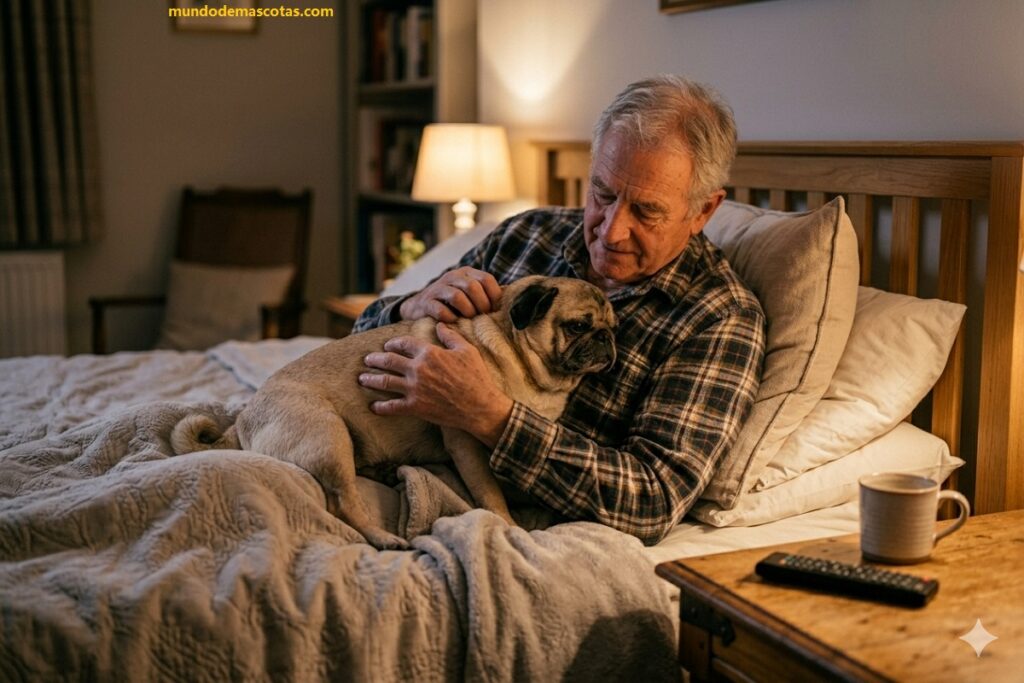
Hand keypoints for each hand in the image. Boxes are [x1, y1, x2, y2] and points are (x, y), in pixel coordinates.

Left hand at [358, 323, 513, 447]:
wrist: (479, 406)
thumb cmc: (476, 377)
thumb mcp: (467, 351)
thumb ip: (451, 336)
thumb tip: (440, 324)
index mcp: (429, 353)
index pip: (403, 343)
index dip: (393, 343)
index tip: (388, 345)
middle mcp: (418, 369)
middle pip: (388, 361)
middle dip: (374, 359)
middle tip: (367, 360)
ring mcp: (414, 389)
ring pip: (385, 382)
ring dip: (370, 379)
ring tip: (361, 379)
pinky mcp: (415, 407)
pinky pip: (392, 407)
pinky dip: (380, 407)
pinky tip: (373, 407)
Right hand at [399, 267, 501, 322]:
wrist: (418, 306)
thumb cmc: (451, 304)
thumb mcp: (468, 293)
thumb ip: (485, 294)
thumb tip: (510, 302)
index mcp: (466, 273)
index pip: (487, 279)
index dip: (494, 296)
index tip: (494, 310)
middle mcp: (452, 277)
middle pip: (473, 287)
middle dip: (481, 305)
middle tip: (482, 316)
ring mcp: (437, 288)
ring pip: (458, 297)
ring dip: (467, 311)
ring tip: (469, 319)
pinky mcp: (426, 302)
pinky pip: (440, 310)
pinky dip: (450, 318)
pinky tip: (453, 321)